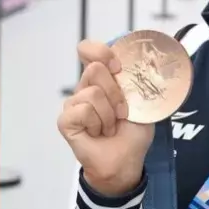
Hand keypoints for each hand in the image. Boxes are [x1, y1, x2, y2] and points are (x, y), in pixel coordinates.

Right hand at [57, 39, 154, 195]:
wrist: (126, 159)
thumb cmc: (133, 130)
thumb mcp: (142, 100)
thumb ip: (136, 79)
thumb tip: (141, 61)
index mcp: (103, 78)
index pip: (88, 50)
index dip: (101, 52)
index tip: (118, 68)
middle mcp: (85, 87)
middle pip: (95, 69)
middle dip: (116, 93)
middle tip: (123, 112)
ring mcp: (73, 103)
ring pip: (92, 93)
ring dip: (110, 115)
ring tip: (111, 127)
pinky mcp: (66, 120)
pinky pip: (83, 111)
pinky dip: (97, 124)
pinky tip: (98, 134)